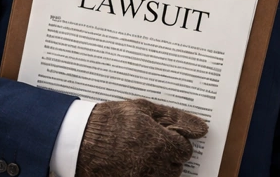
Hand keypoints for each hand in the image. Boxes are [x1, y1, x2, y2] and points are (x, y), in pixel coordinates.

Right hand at [75, 98, 207, 176]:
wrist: (79, 138)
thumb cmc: (109, 121)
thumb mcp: (143, 109)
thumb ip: (174, 118)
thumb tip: (200, 128)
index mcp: (160, 143)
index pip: (185, 149)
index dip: (176, 140)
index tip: (165, 134)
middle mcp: (154, 165)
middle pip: (176, 166)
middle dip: (168, 155)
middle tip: (151, 143)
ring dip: (158, 167)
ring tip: (142, 154)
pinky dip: (147, 175)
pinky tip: (134, 165)